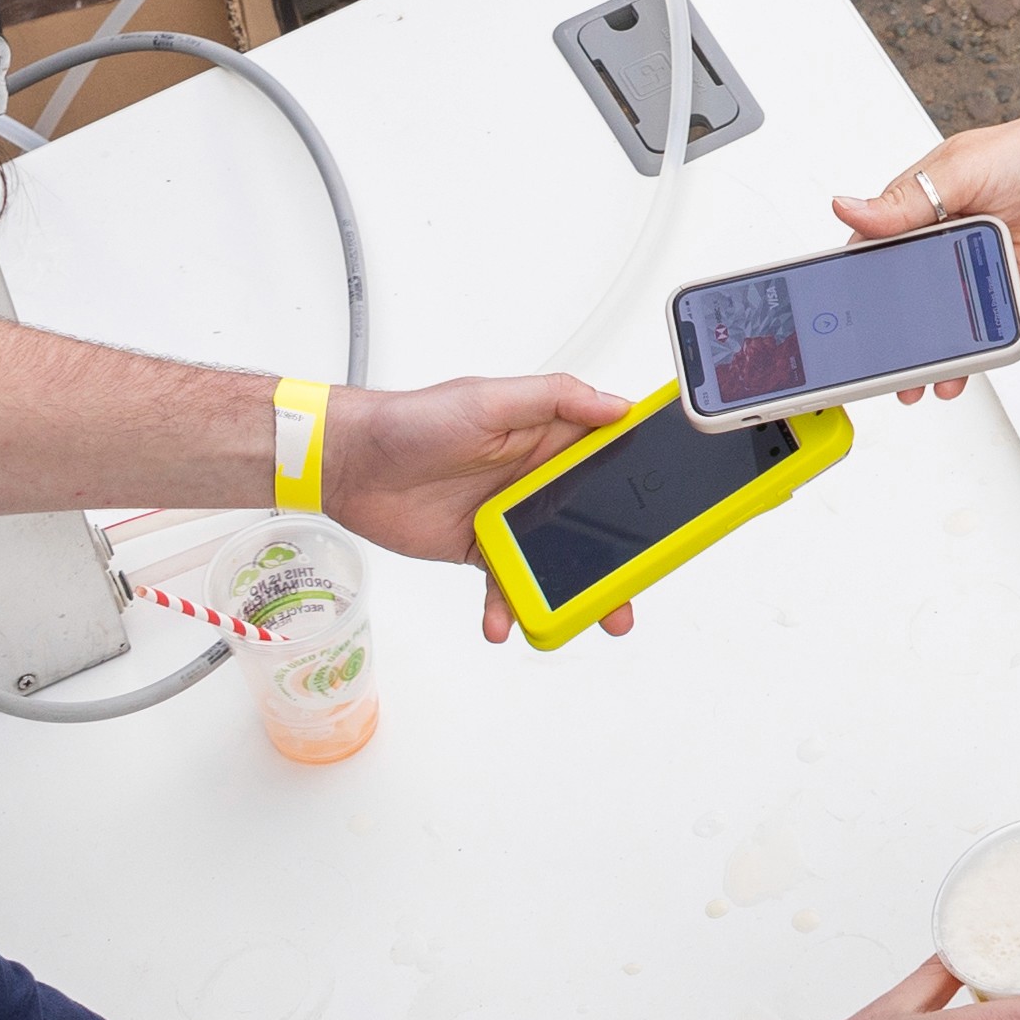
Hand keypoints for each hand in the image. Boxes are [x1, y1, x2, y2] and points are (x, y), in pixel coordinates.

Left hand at [301, 373, 644, 642]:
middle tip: (629, 591)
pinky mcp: (481, 549)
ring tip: (578, 619)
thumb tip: (618, 406)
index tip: (666, 517)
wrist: (352, 465)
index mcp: (550, 438)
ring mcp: (511, 518)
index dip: (640, 486)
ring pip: (556, 561)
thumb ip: (555, 399)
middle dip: (616, 561)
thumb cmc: (413, 420)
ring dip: (570, 593)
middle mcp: (537, 479)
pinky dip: (508, 607)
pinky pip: (508, 584)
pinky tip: (502, 621)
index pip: (611, 461)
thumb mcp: (489, 399)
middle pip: (593, 522)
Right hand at [832, 82, 1019, 394]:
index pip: (880, 253)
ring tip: (948, 377)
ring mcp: (985, 263)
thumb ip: (907, 200)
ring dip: (956, 349)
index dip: (865, 290)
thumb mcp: (961, 168)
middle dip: (908, 339)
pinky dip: (1018, 320)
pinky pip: (1009, 312)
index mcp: (924, 208)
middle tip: (900, 374)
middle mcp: (950, 239)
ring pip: (960, 315)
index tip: (856, 325)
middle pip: (918, 297)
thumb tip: (846, 207)